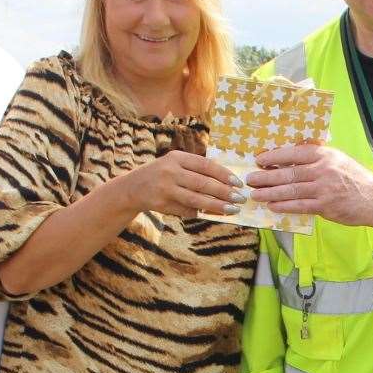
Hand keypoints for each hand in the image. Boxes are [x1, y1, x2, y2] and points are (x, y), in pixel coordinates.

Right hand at [116, 149, 243, 219]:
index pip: (206, 165)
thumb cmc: (160, 175)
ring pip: (196, 199)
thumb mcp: (174, 164)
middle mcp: (170, 171)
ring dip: (217, 206)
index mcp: (177, 157)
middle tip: (240, 199)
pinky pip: (186, 210)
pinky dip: (200, 213)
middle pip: (203, 183)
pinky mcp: (161, 204)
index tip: (238, 183)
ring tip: (232, 210)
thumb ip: (196, 170)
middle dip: (225, 192)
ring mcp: (165, 188)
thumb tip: (226, 183)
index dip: (224, 175)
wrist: (131, 188)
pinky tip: (212, 214)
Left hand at [245, 143, 372, 226]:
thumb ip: (316, 157)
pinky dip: (284, 206)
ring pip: (291, 190)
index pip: (294, 152)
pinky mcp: (325, 206)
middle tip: (250, 179)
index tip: (259, 159)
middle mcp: (323, 169)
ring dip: (270, 193)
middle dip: (266, 176)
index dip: (274, 156)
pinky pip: (300, 206)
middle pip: (288, 172)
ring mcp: (323, 189)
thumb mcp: (337, 159)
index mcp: (324, 154)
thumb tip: (290, 155)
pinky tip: (272, 206)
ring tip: (255, 194)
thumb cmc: (354, 179)